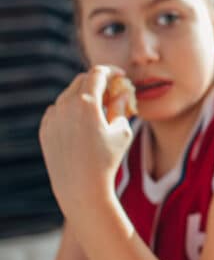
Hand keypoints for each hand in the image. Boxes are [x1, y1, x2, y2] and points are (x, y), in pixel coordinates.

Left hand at [39, 66, 133, 218]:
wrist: (80, 187)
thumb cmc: (107, 160)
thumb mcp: (122, 132)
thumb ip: (121, 107)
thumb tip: (122, 92)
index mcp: (86, 102)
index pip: (98, 73)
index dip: (111, 71)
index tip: (120, 75)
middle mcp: (65, 105)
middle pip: (81, 80)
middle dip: (97, 81)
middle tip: (111, 91)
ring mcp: (52, 117)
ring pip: (68, 95)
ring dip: (83, 96)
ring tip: (98, 110)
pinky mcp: (45, 129)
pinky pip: (58, 111)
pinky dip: (71, 111)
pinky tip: (83, 125)